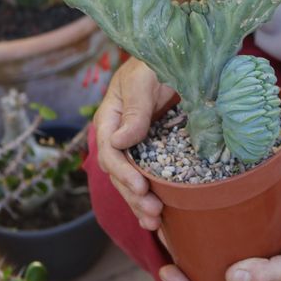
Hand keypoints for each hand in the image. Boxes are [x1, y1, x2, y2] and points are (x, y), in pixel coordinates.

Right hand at [93, 57, 175, 229]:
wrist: (171, 57)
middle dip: (133, 195)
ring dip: (139, 203)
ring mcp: (132, 144)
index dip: (123, 172)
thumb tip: (119, 142)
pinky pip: (145, 175)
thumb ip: (134, 109)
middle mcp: (116, 135)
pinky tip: (157, 217)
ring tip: (155, 222)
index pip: (109, 152)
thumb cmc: (153, 63)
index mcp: (109, 118)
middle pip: (118, 173)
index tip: (140, 186)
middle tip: (153, 213)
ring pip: (129, 180)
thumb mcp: (143, 80)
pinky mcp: (149, 149)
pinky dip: (148, 196)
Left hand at [155, 204, 280, 280]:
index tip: (166, 268)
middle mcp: (246, 268)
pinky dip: (216, 207)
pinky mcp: (258, 222)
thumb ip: (271, 277)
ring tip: (171, 208)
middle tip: (159, 227)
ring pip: (214, 239)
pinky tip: (203, 187)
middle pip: (204, 264)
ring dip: (192, 228)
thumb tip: (233, 278)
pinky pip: (232, 217)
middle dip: (180, 251)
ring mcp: (251, 245)